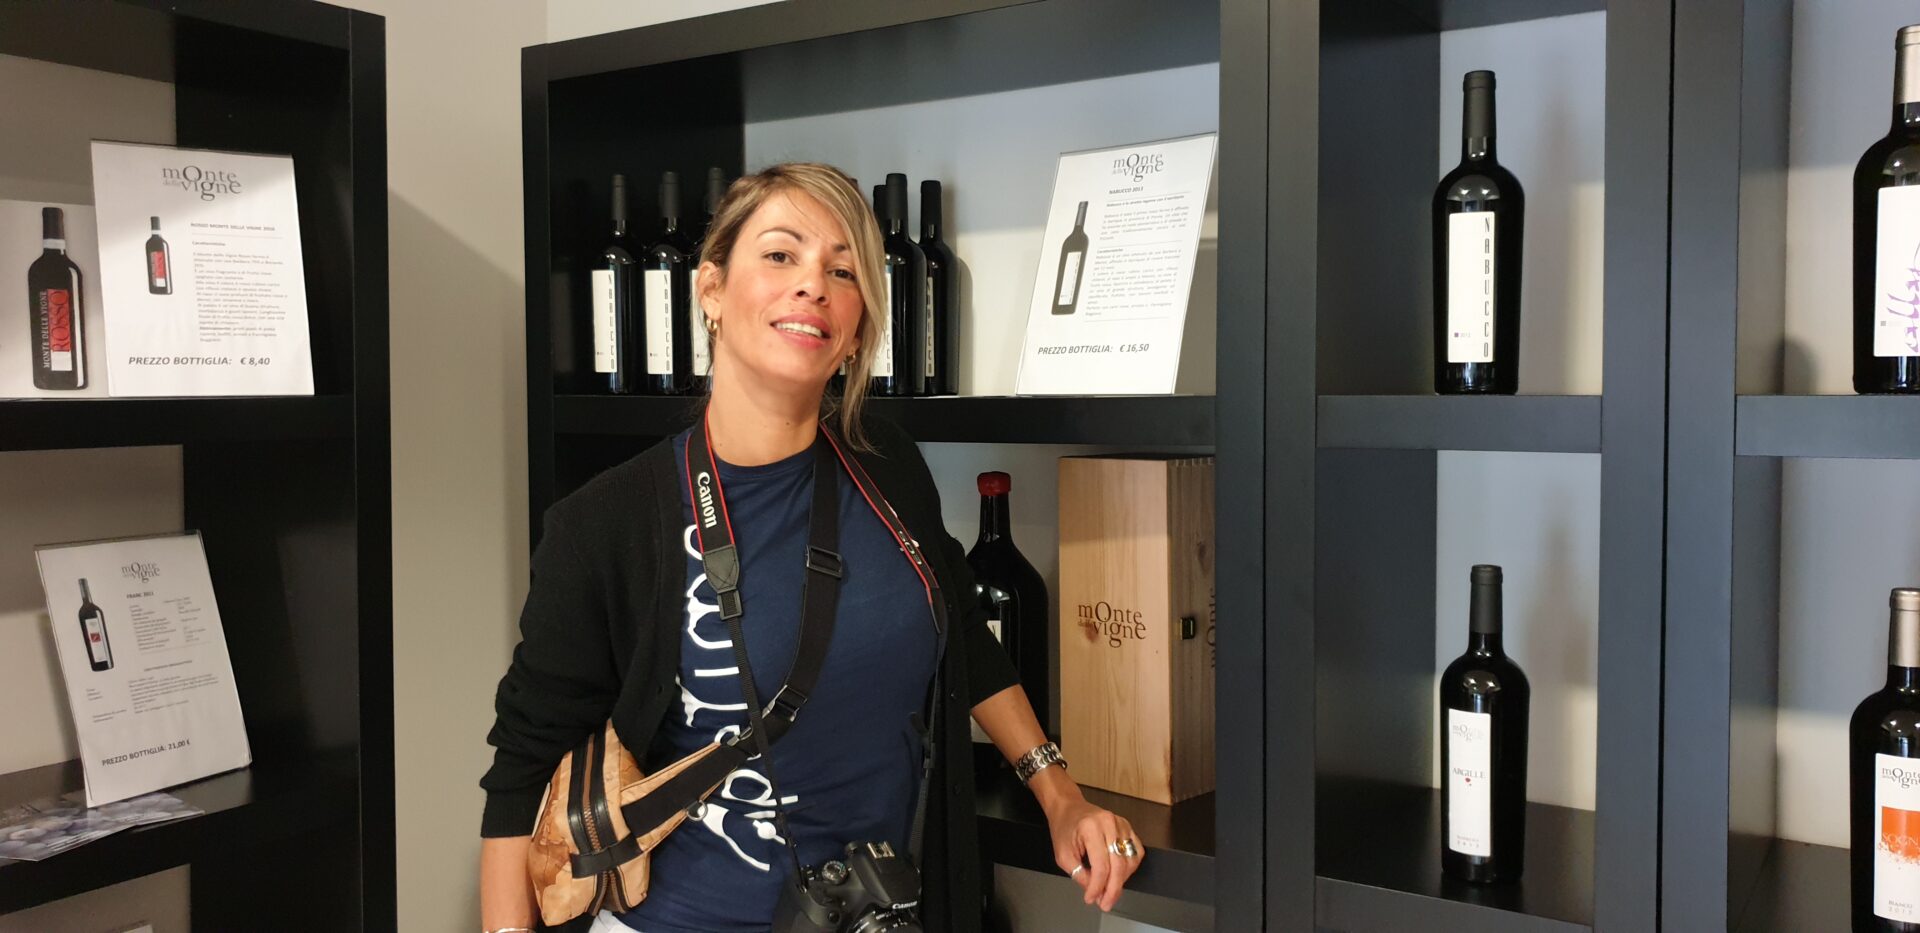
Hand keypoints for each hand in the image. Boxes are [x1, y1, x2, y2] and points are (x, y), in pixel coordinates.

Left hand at [1044, 796, 1144, 911]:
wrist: (1069, 808)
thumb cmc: (1064, 828)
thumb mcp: (1063, 855)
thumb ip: (1080, 874)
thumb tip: (1096, 891)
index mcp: (1091, 828)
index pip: (1101, 865)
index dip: (1098, 887)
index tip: (1092, 899)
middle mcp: (1109, 824)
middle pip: (1119, 865)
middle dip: (1113, 889)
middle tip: (1106, 903)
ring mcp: (1122, 824)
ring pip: (1130, 861)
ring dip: (1122, 880)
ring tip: (1108, 890)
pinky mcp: (1128, 827)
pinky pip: (1136, 852)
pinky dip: (1130, 868)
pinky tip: (1118, 876)